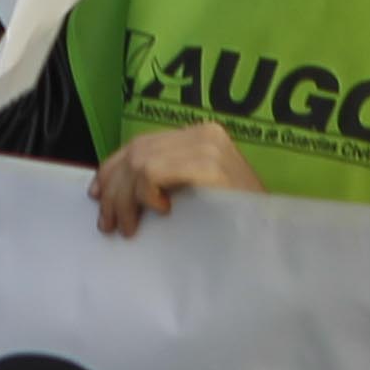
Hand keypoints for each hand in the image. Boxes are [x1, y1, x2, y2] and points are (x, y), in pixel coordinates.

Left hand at [90, 124, 258, 237]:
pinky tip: (160, 212)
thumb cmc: (235, 222)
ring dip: (124, 199)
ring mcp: (209, 147)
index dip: (112, 168)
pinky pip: (155, 172)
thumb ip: (167, 181)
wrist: (273, 236)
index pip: (141, 144)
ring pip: (140, 162)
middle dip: (114, 190)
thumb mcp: (197, 194)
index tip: (96, 195)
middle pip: (136, 152)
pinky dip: (146, 193)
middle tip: (108, 224)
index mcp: (200, 135)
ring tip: (128, 227)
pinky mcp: (211, 166)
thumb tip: (113, 190)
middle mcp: (204, 133)